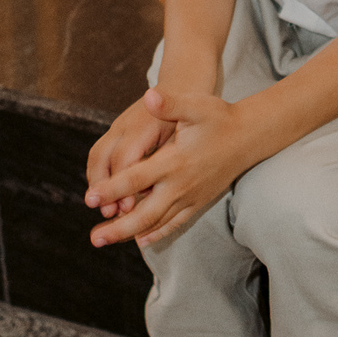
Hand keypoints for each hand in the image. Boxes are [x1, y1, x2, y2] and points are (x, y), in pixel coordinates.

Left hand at [86, 87, 253, 247]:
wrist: (248, 136)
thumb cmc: (219, 118)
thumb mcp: (196, 106)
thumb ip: (171, 103)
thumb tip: (149, 96)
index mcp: (174, 161)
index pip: (136, 179)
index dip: (112, 189)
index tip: (89, 198)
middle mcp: (180, 185)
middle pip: (144, 213)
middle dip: (117, 227)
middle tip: (93, 238)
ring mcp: (190, 197)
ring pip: (156, 222)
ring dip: (129, 233)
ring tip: (104, 240)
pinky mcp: (198, 202)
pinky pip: (174, 223)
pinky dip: (156, 233)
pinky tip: (140, 240)